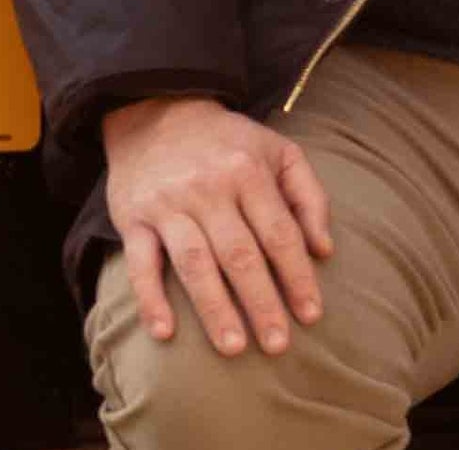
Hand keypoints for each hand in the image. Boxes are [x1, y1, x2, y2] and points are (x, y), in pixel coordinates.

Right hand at [102, 96, 332, 356]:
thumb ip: (309, 197)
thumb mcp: (281, 152)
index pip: (280, 234)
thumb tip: (324, 249)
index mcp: (250, 172)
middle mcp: (210, 189)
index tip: (312, 314)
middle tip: (278, 346)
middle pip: (240, 255)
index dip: (298, 276)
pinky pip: (141, 264)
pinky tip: (165, 332)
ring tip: (235, 347)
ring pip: (195, 264)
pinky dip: (151, 299)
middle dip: (262, 303)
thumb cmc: (231, 142)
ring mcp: (169, 205)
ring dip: (215, 309)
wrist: (159, 112)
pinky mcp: (134, 219)